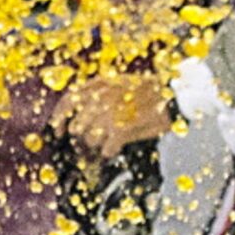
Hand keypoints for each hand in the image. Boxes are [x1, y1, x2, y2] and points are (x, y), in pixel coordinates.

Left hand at [53, 72, 168, 158]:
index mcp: (100, 84)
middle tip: (92, 142)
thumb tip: (84, 113)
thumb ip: (101, 92)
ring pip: (90, 138)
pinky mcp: (123, 127)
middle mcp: (101, 97)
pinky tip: (113, 151)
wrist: (176, 94)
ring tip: (107, 145)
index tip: (57, 130)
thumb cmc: (152, 91)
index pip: (69, 100)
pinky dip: (109, 151)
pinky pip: (107, 147)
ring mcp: (111, 112)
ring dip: (97, 145)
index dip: (59, 117)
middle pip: (78, 124)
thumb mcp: (122, 83)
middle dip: (83, 136)